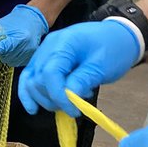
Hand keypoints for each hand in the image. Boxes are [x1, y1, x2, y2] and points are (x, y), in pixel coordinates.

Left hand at [0, 5, 48, 69]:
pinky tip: (18, 47)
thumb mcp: (0, 26)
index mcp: (16, 38)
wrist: (34, 20)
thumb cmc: (15, 21)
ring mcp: (27, 55)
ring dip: (6, 53)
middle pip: (1, 57)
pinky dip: (12, 56)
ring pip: (7, 61)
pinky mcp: (29, 59)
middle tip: (6, 39)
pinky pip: (14, 62)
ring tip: (14, 41)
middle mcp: (23, 48)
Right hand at [17, 19, 141, 115]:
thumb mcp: (101, 67)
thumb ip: (82, 81)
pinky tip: (33, 108)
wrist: (117, 36)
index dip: (59, 96)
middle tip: (74, 107)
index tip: (74, 110)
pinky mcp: (44, 60)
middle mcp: (49, 45)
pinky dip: (30, 93)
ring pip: (31, 81)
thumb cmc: (113, 47)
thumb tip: (68, 99)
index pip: (50, 74)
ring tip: (68, 102)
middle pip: (38, 79)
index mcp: (64, 42)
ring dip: (45, 98)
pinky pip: (30, 77)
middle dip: (53, 99)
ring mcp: (44, 52)